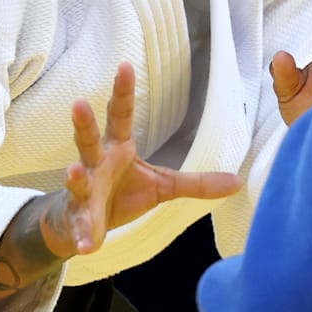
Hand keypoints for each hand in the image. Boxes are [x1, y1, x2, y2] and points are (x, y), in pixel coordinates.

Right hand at [47, 62, 242, 256]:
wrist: (82, 224)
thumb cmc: (121, 195)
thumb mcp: (163, 186)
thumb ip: (196, 183)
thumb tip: (237, 182)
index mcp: (117, 149)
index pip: (120, 115)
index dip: (122, 91)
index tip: (124, 65)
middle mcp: (95, 164)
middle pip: (89, 139)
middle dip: (84, 123)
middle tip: (79, 103)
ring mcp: (83, 191)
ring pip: (77, 179)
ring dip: (75, 177)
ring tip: (74, 172)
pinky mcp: (78, 218)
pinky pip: (81, 226)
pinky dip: (83, 236)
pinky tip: (85, 245)